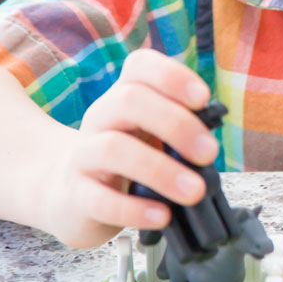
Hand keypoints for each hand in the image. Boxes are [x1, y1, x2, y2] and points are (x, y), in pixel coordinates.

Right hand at [40, 49, 218, 247]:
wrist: (72, 195)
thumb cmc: (130, 160)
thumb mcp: (154, 136)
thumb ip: (182, 132)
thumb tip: (210, 142)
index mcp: (125, 96)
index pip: (140, 65)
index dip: (172, 76)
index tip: (203, 98)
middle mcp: (101, 118)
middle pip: (129, 100)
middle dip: (177, 124)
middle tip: (209, 153)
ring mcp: (83, 155)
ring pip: (112, 148)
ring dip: (161, 170)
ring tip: (194, 191)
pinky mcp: (75, 196)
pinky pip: (99, 199)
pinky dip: (134, 209)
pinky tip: (162, 216)